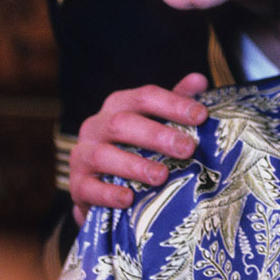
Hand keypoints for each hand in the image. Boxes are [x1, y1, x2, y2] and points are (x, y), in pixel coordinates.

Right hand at [69, 73, 209, 225]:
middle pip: (122, 123)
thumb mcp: (155, 122)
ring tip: (162, 176)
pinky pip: (89, 187)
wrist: (99, 186)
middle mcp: (96, 126)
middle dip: (157, 135)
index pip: (144, 97)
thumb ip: (175, 102)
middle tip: (187, 148)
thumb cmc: (134, 147)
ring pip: (103, 155)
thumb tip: (199, 80)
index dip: (173, 104)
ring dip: (134, 165)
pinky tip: (128, 199)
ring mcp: (82, 155)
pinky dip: (108, 193)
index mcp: (118, 106)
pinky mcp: (77, 185)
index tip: (201, 116)